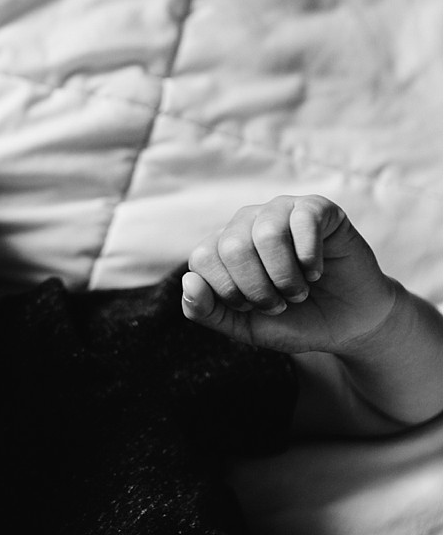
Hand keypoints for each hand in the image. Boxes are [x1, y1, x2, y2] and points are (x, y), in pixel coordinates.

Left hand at [181, 195, 397, 354]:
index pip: (201, 259)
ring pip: (267, 233)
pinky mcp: (316, 208)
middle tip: (280, 302)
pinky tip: (317, 271)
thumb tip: (187, 281)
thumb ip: (205, 310)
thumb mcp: (242, 326)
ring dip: (286, 276)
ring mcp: (280, 211)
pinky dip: (311, 258)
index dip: (229, 292)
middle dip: (259, 289)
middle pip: (232, 247)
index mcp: (220, 247)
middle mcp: (245, 223)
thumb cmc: (292, 321)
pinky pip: (304, 221)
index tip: (252, 307)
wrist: (347, 323)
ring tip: (299, 290)